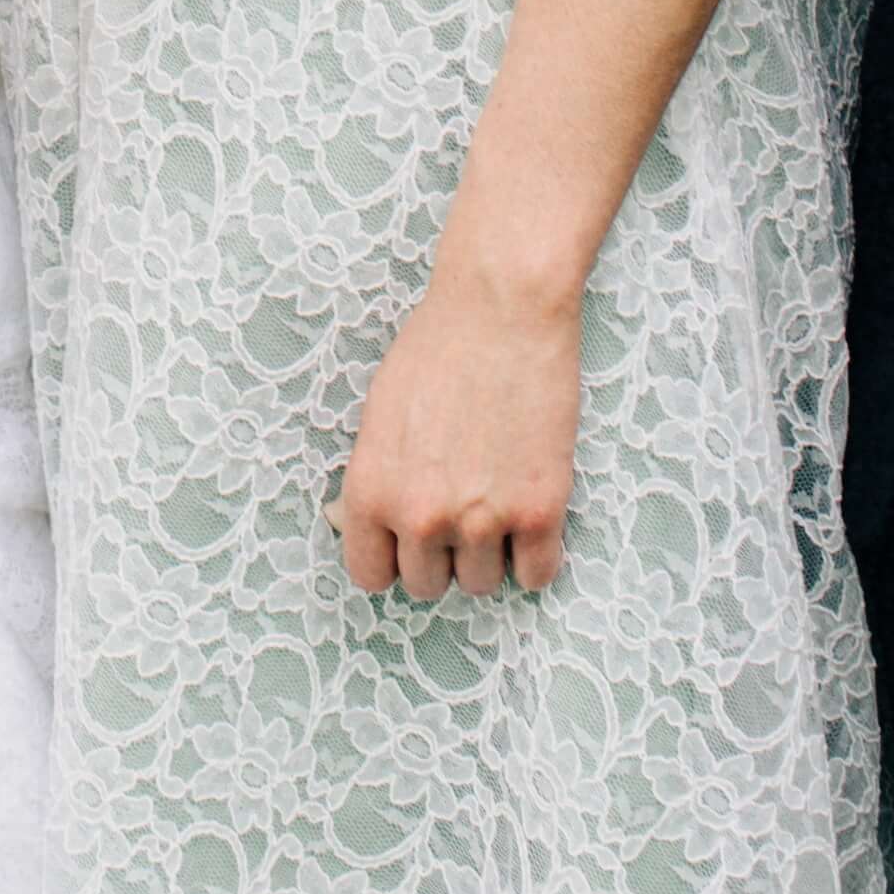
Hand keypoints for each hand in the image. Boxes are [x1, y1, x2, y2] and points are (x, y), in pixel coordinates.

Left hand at [335, 269, 582, 599]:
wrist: (503, 309)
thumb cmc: (436, 347)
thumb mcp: (377, 415)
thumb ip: (370, 480)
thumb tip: (352, 526)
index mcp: (372, 492)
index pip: (371, 576)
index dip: (392, 558)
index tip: (410, 542)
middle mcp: (422, 516)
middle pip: (428, 585)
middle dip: (441, 555)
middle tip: (460, 510)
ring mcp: (483, 519)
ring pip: (482, 584)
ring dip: (489, 554)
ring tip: (497, 504)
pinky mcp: (541, 511)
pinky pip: (537, 575)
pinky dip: (535, 557)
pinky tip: (532, 523)